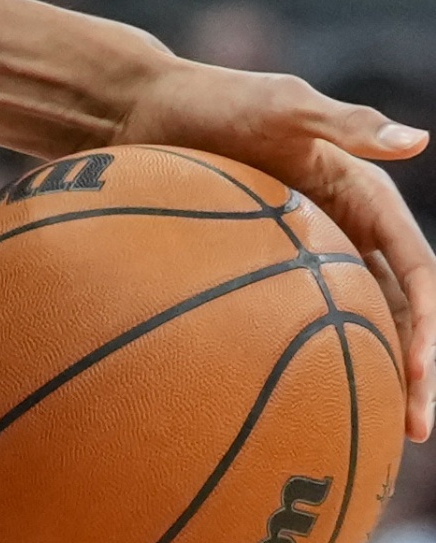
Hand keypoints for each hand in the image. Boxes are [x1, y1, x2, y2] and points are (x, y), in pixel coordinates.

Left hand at [116, 59, 435, 435]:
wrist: (135, 112)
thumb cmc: (210, 101)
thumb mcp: (280, 106)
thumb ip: (345, 124)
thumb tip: (418, 139)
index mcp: (365, 195)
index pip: (417, 271)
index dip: (429, 325)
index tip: (422, 376)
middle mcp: (346, 230)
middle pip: (399, 311)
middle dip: (415, 371)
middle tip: (414, 431)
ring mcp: (305, 255)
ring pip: (353, 326)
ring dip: (370, 380)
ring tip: (371, 442)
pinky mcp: (261, 273)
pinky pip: (290, 326)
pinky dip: (303, 365)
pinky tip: (286, 416)